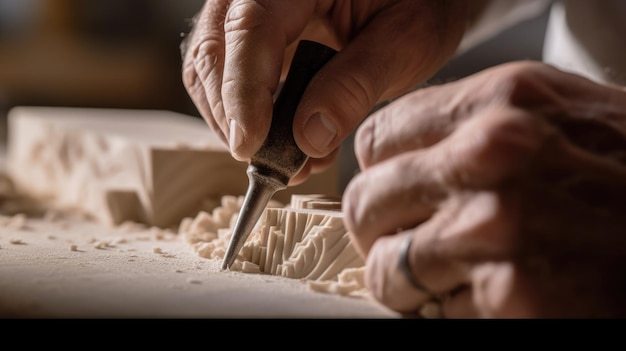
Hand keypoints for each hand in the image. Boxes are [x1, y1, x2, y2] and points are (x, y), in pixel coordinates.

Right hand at [181, 0, 471, 184]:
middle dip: (233, 115)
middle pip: (213, 52)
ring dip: (235, 121)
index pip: (248, 30)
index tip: (253, 145)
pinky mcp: (255, 39)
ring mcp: (250, 14)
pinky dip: (247, 117)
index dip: (243, 93)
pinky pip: (227, 79)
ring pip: (209, 69)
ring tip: (282, 159)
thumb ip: (356, 85)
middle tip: (270, 164)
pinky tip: (283, 143)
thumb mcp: (406, 39)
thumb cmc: (420, 3)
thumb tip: (309, 138)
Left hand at [342, 61, 625, 317]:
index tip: (393, 194)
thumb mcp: (552, 119)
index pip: (377, 139)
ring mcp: (498, 226)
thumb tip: (398, 158)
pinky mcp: (511, 292)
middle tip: (407, 245)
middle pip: (367, 201)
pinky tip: (488, 297)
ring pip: (387, 266)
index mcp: (498, 102)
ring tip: (449, 276)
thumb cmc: (624, 177)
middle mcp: (492, 154)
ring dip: (409, 279)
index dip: (379, 174)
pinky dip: (446, 311)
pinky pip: (430, 311)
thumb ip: (471, 129)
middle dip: (381, 232)